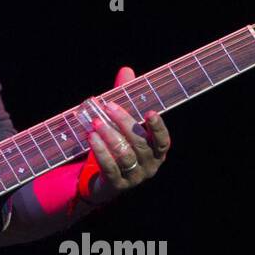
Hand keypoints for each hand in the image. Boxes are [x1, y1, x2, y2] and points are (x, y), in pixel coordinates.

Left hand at [82, 66, 171, 198]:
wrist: (104, 181)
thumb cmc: (119, 146)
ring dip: (109, 136)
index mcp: (157, 152)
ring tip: (95, 122)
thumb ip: (126, 99)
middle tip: (107, 107)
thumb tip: (126, 70)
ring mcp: (134, 177)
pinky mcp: (117, 185)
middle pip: (139, 143)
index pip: (163, 141)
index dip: (158, 127)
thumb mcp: (123, 124)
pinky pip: (109, 167)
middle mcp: (150, 166)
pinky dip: (100, 151)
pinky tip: (91, 137)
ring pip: (124, 154)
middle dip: (123, 123)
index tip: (150, 112)